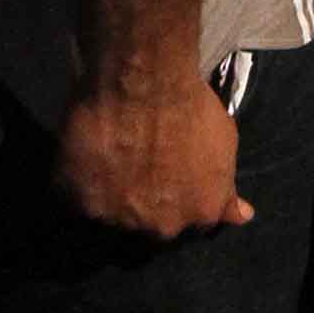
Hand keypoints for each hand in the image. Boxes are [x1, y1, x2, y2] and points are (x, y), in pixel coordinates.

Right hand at [55, 79, 250, 239]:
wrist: (143, 81)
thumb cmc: (191, 106)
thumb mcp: (224, 145)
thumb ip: (225, 189)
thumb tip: (241, 217)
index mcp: (199, 216)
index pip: (184, 227)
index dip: (171, 203)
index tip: (161, 183)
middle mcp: (159, 229)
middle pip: (144, 230)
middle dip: (139, 208)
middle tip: (131, 171)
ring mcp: (116, 220)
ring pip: (106, 219)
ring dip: (106, 197)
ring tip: (105, 162)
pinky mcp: (75, 201)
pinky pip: (71, 200)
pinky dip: (75, 183)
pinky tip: (82, 157)